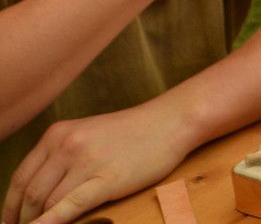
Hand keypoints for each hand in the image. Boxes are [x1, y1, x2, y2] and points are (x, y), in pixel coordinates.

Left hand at [3, 104, 190, 223]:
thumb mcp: (88, 135)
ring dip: (39, 222)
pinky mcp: (107, 178)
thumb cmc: (133, 132)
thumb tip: (38, 191)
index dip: (10, 206)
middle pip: (31, 194)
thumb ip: (62, 156)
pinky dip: (50, 222)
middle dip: (23, 219)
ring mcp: (86, 161)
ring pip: (47, 203)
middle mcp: (67, 145)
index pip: (21, 178)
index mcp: (57, 134)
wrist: (170, 122)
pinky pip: (70, 206)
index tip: (10, 221)